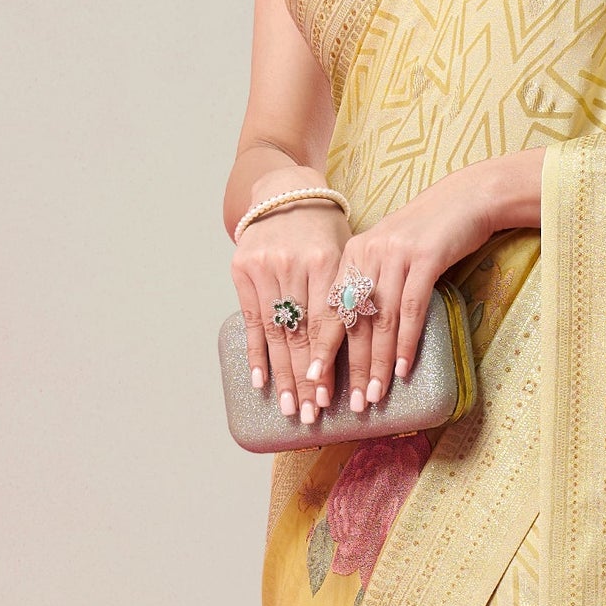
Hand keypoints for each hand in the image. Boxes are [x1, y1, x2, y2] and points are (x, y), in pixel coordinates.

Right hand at [231, 190, 349, 417]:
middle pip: (300, 334)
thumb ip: (349, 294)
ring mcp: (264, 268)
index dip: (328, 362)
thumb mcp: (344, 253)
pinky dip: (256, 353)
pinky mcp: (242, 270)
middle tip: (312, 415)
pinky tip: (260, 381)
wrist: (285, 190)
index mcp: (324, 260)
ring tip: (291, 407)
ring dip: (283, 375)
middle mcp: (291, 265)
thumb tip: (363, 348)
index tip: (332, 396)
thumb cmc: (324, 229)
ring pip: (276, 332)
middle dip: (307, 379)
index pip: (328, 321)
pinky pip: (252, 320)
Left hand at [300, 152, 540, 419]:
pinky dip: (405, 343)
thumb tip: (358, 335)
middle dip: (348, 367)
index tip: (313, 384)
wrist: (466, 198)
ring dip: (376, 363)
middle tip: (348, 403)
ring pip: (379, 320)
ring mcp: (394, 255)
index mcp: (351, 254)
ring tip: (374, 395)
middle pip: (351, 320)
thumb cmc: (428, 233)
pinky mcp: (424, 258)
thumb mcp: (390, 255)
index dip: (321, 350)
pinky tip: (402, 369)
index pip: (329, 310)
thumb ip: (371, 285)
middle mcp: (366, 254)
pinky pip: (410, 309)